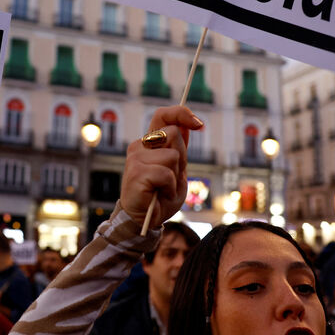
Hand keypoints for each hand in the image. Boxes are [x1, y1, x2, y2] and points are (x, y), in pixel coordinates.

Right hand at [121, 106, 202, 228]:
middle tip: (172, 176)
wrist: (144, 220)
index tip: (199, 124)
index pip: (163, 116)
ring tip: (164, 188)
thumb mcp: (176, 170)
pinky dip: (169, 188)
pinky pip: (166, 174)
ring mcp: (136, 158)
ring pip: (172, 155)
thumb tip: (190, 125)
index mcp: (149, 143)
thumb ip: (178, 149)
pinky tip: (160, 195)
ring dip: (175, 176)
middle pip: (174, 134)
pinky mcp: (136, 173)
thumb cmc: (160, 196)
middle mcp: (140, 146)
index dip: (181, 114)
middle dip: (182, 157)